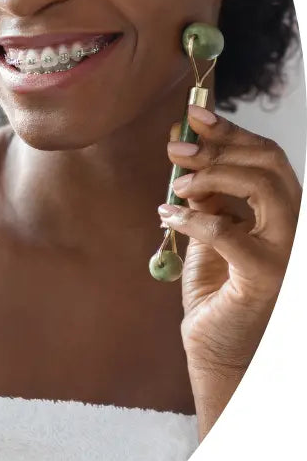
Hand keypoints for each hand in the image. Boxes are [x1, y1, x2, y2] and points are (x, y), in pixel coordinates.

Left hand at [160, 105, 300, 433]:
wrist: (218, 346)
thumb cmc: (216, 290)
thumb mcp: (208, 230)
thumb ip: (204, 194)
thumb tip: (184, 145)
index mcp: (280, 212)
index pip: (267, 157)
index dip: (231, 131)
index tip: (193, 114)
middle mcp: (293, 228)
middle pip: (270, 165)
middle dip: (221, 146)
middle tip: (177, 147)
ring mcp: (286, 253)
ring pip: (265, 188)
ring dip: (213, 176)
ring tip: (177, 186)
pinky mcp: (266, 277)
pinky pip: (230, 232)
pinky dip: (194, 218)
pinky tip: (168, 217)